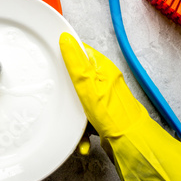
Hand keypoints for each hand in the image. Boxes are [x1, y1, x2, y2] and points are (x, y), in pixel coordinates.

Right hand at [59, 32, 180, 180]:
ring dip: (73, 114)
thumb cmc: (112, 113)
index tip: (51, 60)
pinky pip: (83, 117)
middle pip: (75, 77)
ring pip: (77, 99)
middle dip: (65, 89)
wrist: (129, 142)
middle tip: (58, 93)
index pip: (80, 51)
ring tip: (73, 121)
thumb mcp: (87, 83)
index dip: (64, 54)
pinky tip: (81, 137)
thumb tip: (65, 38)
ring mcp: (102, 99)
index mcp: (102, 67)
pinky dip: (80, 128)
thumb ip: (74, 61)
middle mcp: (103, 81)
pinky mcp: (100, 115)